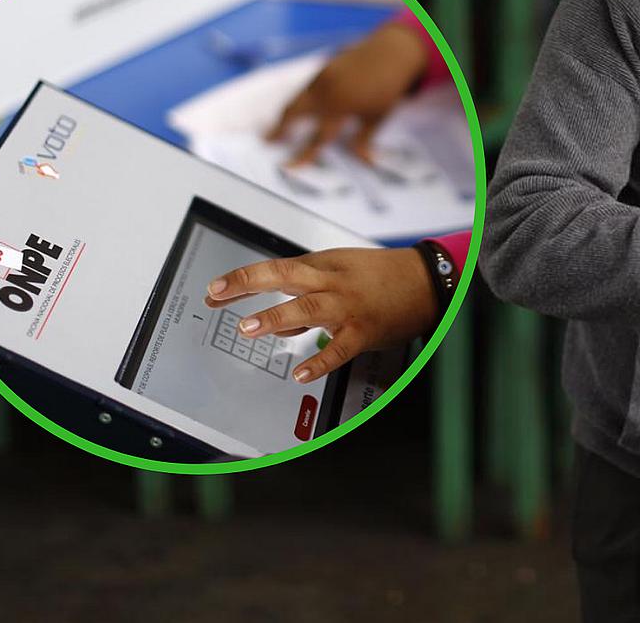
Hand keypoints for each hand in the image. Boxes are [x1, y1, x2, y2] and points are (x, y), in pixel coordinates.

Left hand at [203, 247, 435, 383]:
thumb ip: (304, 295)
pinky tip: (301, 373)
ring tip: (249, 327)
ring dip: (276, 318)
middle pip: (285, 277)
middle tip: (219, 296)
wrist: (426, 280)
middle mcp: (331, 283)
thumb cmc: (381, 276)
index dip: (242, 277)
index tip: (214, 289)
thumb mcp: (340, 272)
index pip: (275, 268)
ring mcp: (347, 307)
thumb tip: (271, 322)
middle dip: (249, 284)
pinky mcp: (364, 331)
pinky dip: (319, 361)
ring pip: (308, 309)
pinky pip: (338, 348)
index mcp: (323, 266)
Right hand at [266, 21, 431, 165]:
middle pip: (293, 112)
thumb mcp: (378, 117)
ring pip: (296, 98)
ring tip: (279, 128)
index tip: (290, 166)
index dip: (303, 154)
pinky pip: (306, 87)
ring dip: (286, 114)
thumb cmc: (387, 88)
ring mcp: (322, 77)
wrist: (391, 53)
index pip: (318, 137)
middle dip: (279, 128)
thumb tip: (364, 161)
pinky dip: (299, 100)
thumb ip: (365, 139)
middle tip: (269, 141)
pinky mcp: (323, 68)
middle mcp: (327, 91)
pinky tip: (298, 109)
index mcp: (341, 107)